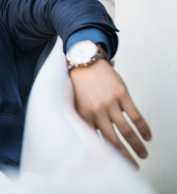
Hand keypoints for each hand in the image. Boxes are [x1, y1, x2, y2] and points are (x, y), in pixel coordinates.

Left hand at [70, 52, 151, 167]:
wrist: (85, 61)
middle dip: (125, 154)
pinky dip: (143, 127)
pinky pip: (135, 114)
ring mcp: (110, 102)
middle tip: (134, 164)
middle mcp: (97, 110)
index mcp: (84, 115)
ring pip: (126, 129)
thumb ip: (86, 121)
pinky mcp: (121, 94)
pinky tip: (148, 136)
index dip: (107, 154)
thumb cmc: (80, 84)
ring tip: (143, 153)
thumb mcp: (79, 104)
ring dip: (137, 143)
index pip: (97, 140)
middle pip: (113, 139)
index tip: (116, 164)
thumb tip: (95, 140)